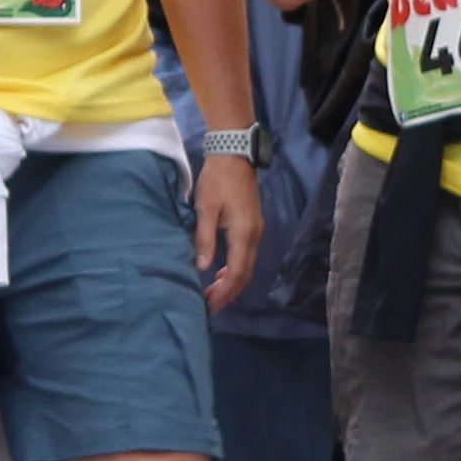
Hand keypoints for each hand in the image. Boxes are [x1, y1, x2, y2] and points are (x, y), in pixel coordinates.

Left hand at [191, 144, 267, 307]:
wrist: (234, 155)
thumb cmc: (217, 181)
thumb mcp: (206, 208)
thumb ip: (205, 238)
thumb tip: (203, 267)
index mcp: (244, 233)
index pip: (236, 272)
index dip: (224, 291)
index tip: (209, 304)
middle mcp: (255, 236)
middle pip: (245, 273)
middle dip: (229, 292)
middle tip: (210, 305)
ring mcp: (257, 230)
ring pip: (248, 266)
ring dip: (232, 282)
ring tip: (214, 292)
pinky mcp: (253, 225)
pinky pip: (247, 255)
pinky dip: (236, 269)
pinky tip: (222, 272)